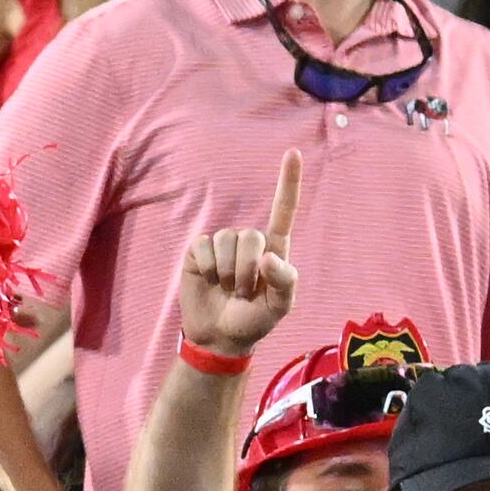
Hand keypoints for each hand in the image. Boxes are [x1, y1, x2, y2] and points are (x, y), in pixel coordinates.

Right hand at [176, 154, 298, 363]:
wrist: (219, 337)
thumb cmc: (254, 320)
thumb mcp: (280, 307)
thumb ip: (285, 281)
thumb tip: (268, 257)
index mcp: (273, 249)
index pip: (283, 210)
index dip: (288, 182)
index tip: (293, 153)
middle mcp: (248, 242)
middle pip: (249, 235)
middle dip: (245, 268)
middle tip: (241, 291)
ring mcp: (221, 247)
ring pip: (225, 240)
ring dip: (225, 270)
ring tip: (225, 288)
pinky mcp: (196, 254)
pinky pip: (202, 247)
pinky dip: (205, 267)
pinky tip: (207, 280)